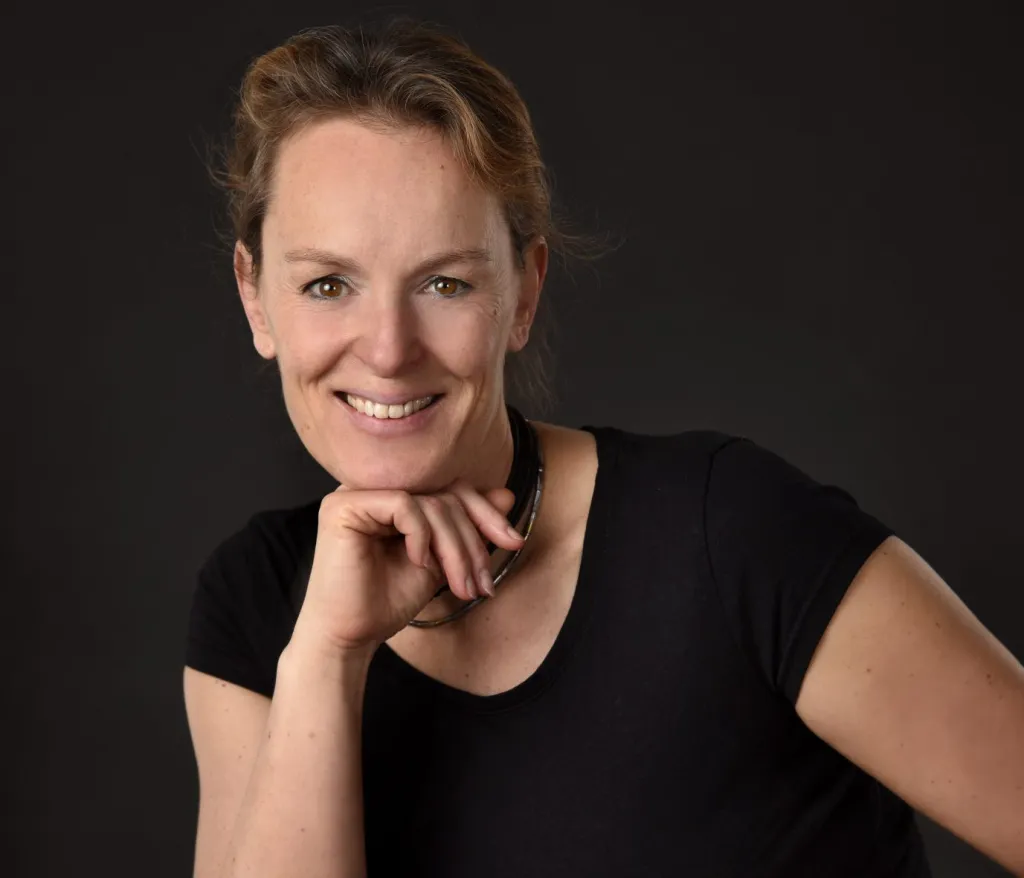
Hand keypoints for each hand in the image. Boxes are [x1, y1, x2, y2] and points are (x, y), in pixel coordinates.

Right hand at [290, 479, 524, 656]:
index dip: (485, 513)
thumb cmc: (388, 601)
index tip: (514, 541)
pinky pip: (402, 504)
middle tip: (482, 581)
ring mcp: (355, 494)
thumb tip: (507, 494)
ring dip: (454, 548)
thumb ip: (467, 527)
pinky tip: (419, 564)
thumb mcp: (442, 560)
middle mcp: (373, 488)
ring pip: (429, 502)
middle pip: (444, 495)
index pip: (450, 489)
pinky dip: (421, 536)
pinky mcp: (342, 506)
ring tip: (460, 586)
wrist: (351, 636)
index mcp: (394, 497)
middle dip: (472, 540)